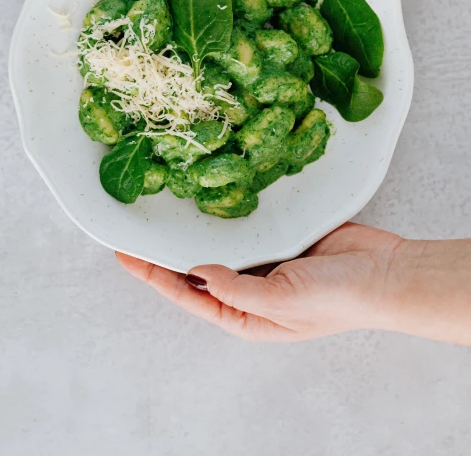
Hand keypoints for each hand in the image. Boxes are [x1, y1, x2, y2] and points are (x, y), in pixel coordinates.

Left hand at [116, 223, 403, 341]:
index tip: (125, 255)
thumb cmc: (337, 299)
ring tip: (165, 209)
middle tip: (137, 228)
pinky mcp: (281, 235)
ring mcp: (264, 260)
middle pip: (197, 268)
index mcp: (245, 315)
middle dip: (168, 252)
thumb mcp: (281, 302)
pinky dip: (228, 214)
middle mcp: (248, 289)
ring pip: (219, 243)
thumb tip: (195, 272)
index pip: (187, 293)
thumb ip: (235, 289)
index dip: (154, 274)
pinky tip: (210, 196)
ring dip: (195, 230)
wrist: (386, 272)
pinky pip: (246, 224)